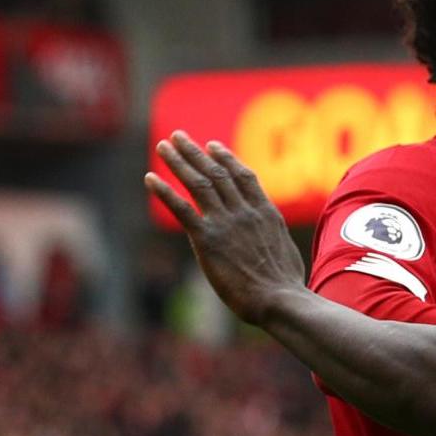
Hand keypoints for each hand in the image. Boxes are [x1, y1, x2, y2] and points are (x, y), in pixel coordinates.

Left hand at [146, 132, 306, 323]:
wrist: (278, 299)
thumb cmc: (285, 284)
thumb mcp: (284, 251)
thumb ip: (270, 238)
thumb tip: (269, 241)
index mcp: (266, 213)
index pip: (244, 176)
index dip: (226, 158)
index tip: (213, 145)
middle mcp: (245, 211)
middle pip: (217, 173)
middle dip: (196, 152)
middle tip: (179, 136)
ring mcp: (226, 223)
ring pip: (199, 183)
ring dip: (179, 162)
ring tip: (164, 146)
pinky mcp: (207, 239)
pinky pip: (182, 208)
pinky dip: (165, 191)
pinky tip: (150, 178)